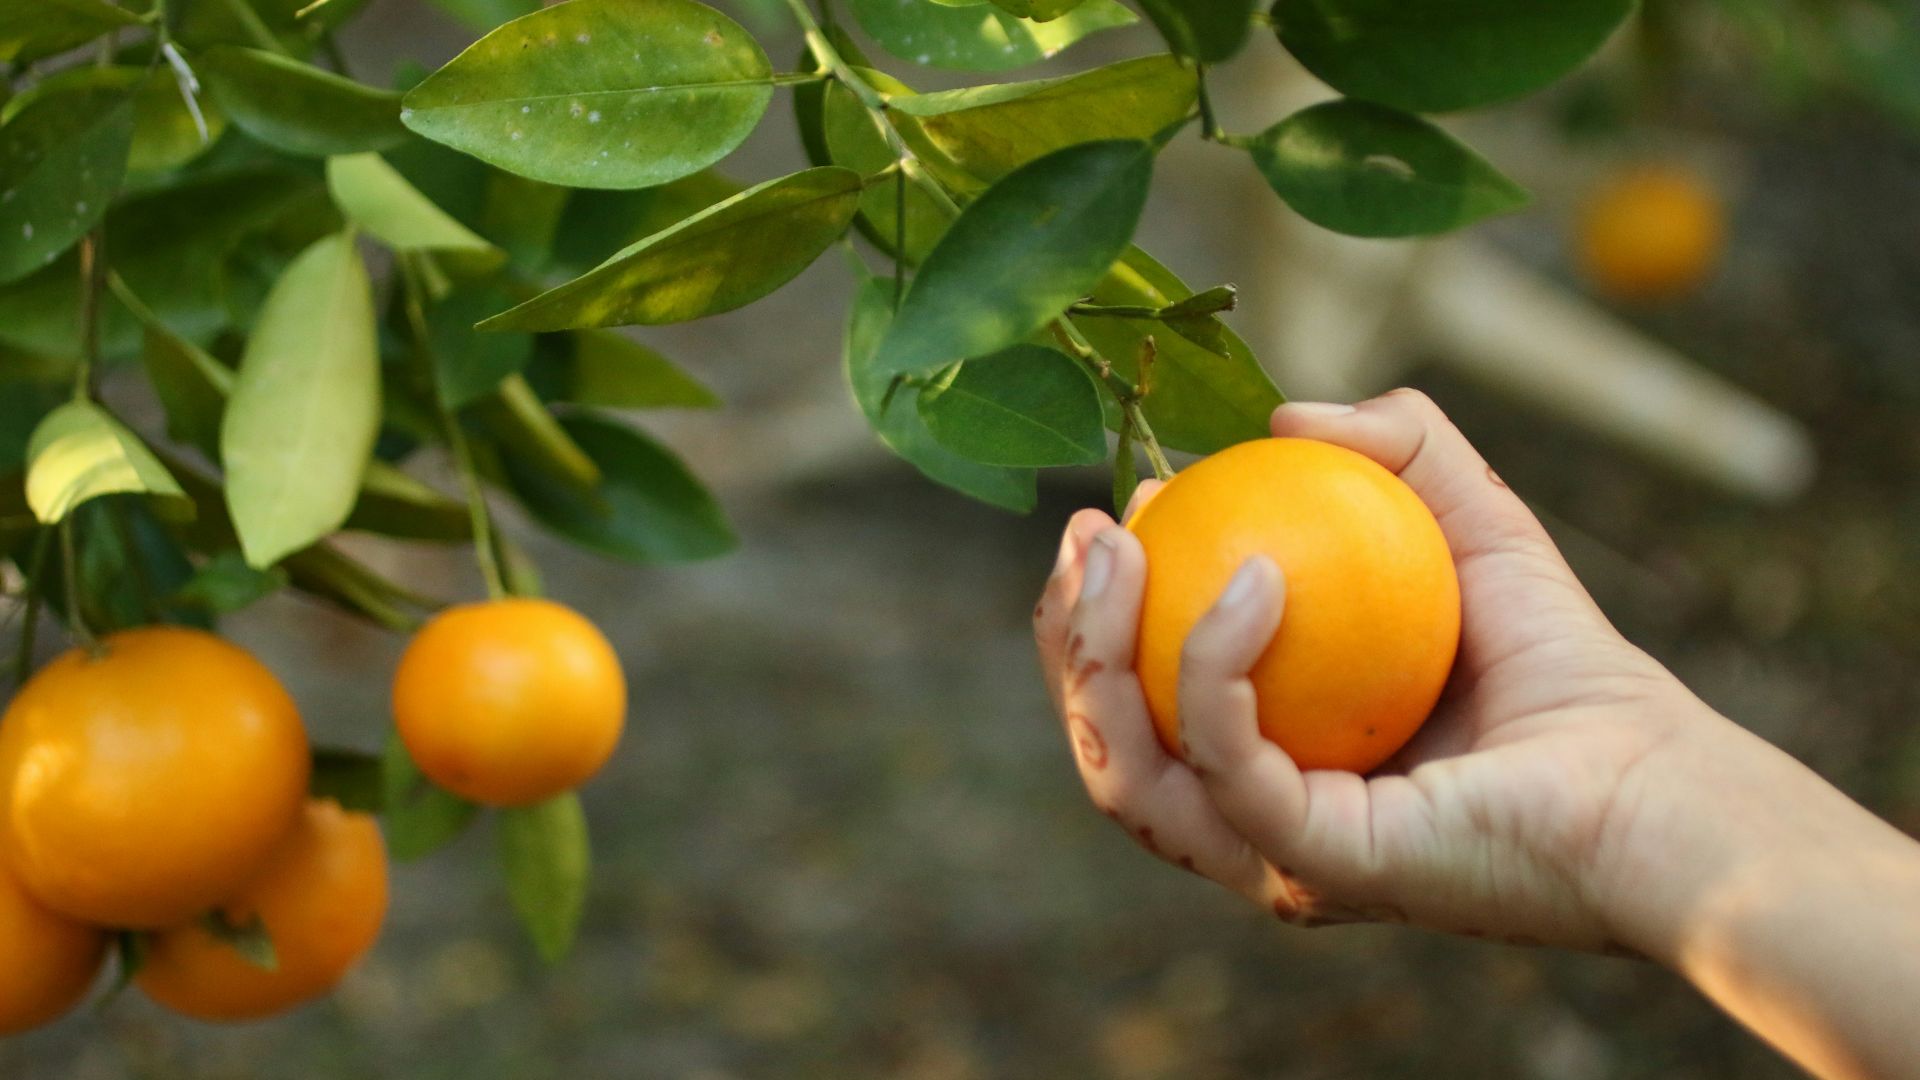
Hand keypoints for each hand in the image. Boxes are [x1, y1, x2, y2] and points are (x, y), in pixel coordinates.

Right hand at [1032, 389, 1724, 952]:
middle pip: (1106, 743)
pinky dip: (1212, 669)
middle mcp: (1250, 820)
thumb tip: (1285, 412)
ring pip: (1127, 775)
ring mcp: (1272, 854)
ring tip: (1117, 549)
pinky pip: (1224, 767)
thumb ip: (1398, 449)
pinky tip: (1250, 581)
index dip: (1102, 606)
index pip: (1139, 697)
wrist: (1647, 777)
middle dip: (1066, 637)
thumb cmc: (1565, 668)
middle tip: (1090, 530)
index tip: (1127, 503)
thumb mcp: (1471, 521)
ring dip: (1095, 656)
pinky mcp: (1311, 866)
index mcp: (1265, 757)